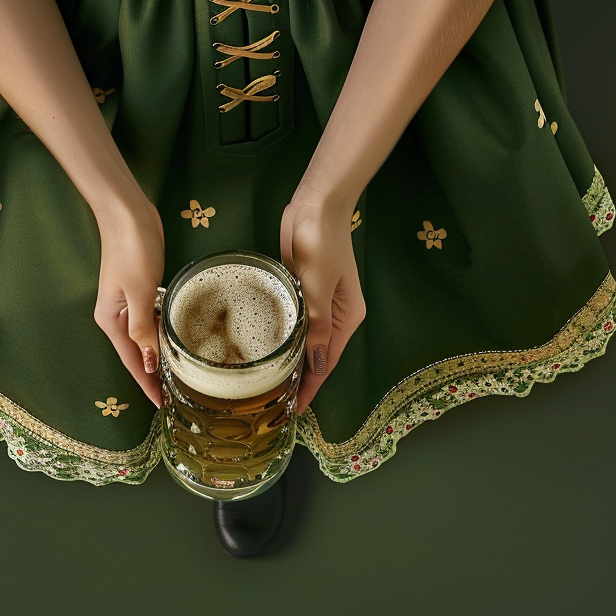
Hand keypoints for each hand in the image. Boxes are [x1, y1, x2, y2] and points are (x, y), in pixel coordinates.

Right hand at [93, 194, 164, 408]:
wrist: (129, 215)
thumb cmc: (132, 251)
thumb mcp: (139, 292)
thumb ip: (144, 329)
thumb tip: (151, 362)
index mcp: (111, 321)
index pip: (133, 362)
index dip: (147, 385)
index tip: (161, 405)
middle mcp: (117, 317)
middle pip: (138, 354)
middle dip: (154, 376)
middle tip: (175, 396)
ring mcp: (129, 304)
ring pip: (146, 339)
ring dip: (160, 357)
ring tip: (178, 376)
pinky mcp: (141, 292)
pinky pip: (152, 322)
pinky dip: (162, 334)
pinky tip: (175, 342)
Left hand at [280, 191, 365, 414]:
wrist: (315, 205)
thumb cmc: (321, 243)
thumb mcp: (318, 288)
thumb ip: (316, 326)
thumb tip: (317, 364)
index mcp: (347, 317)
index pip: (328, 362)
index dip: (312, 388)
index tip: (295, 411)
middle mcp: (336, 316)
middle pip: (318, 357)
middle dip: (300, 381)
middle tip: (275, 406)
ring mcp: (318, 305)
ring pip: (304, 343)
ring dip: (291, 363)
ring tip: (269, 386)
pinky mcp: (302, 293)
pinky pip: (294, 325)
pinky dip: (285, 340)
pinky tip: (268, 352)